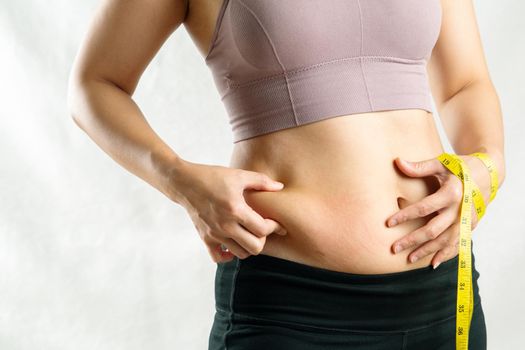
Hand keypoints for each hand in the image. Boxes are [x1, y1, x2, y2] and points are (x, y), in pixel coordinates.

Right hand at [173, 160, 287, 262]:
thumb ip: (261, 181)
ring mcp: (214, 234)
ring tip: (249, 235)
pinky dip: (228, 255)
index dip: (274, 227)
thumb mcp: (239, 175)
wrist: (185, 183)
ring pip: (240, 254)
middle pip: (254, 247)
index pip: (262, 229)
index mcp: (236, 209)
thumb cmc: (213, 176)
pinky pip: (219, 258)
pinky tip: (232, 243)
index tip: (276, 223)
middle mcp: (225, 225)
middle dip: (263, 240)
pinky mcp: (205, 238)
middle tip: (262, 230)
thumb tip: (279, 187)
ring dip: (248, 246)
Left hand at [387, 155, 490, 267]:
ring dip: (427, 251)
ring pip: (445, 241)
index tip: (388, 223)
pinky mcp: (471, 227)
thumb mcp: (442, 163)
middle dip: (413, 240)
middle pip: (433, 230)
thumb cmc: (461, 167)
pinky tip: (433, 264)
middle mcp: (461, 210)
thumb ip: (420, 167)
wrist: (488, 175)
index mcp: (452, 193)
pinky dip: (446, 255)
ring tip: (408, 259)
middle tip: (394, 248)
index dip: (405, 216)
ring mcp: (467, 221)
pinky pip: (458, 245)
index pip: (424, 208)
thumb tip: (398, 162)